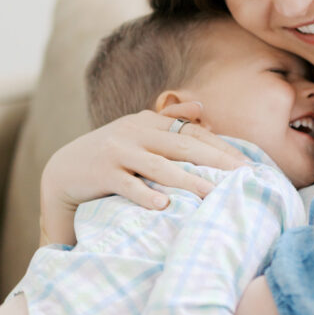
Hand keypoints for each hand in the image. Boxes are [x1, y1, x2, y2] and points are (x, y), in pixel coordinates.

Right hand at [40, 102, 249, 243]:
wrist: (64, 170)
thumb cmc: (112, 154)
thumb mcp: (138, 132)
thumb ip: (169, 120)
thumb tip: (201, 109)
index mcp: (149, 122)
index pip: (193, 133)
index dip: (221, 147)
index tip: (247, 164)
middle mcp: (136, 132)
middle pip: (183, 146)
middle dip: (215, 161)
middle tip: (242, 177)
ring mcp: (118, 152)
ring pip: (159, 167)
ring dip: (188, 181)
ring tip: (212, 194)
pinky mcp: (102, 173)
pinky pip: (127, 185)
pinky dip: (145, 194)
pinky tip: (163, 205)